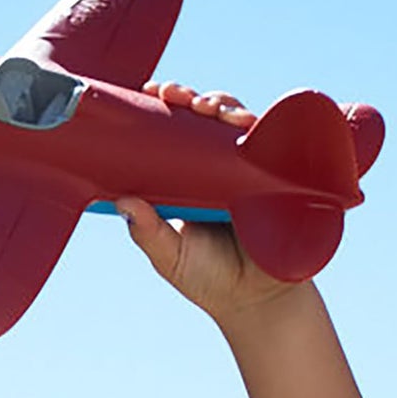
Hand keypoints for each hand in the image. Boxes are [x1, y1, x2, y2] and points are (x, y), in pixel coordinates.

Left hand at [118, 82, 299, 327]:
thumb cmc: (210, 280)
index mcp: (185, 181)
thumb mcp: (170, 258)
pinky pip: (268, 142)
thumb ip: (148, 233)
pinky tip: (241, 121)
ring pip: (233, 123)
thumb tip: (122, 202)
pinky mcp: (274, 176)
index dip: (161, 112)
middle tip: (171, 94)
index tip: (147, 94)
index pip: (171, 137)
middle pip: (202, 120)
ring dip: (220, 105)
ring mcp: (246, 170)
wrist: (258, 303)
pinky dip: (256, 124)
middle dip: (188, 98)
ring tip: (205, 107)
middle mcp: (216, 169)